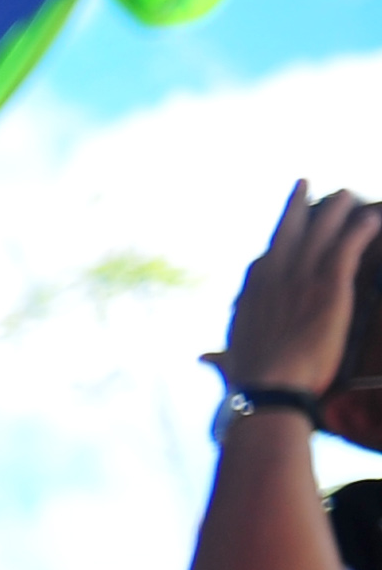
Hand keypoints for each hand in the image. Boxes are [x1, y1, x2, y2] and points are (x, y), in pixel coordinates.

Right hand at [217, 181, 380, 396]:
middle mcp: (273, 277)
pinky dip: (359, 232)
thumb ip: (220, 358)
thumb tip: (204, 359)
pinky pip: (347, 248)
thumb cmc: (249, 380)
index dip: (272, 249)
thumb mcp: (230, 363)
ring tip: (345, 194)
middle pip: (287, 231)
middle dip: (296, 205)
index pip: (261, 262)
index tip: (280, 238)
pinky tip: (370, 220)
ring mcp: (300, 278)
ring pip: (320, 232)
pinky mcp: (329, 286)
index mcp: (250, 294)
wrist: (269, 386)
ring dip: (334, 210)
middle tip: (305, 184)